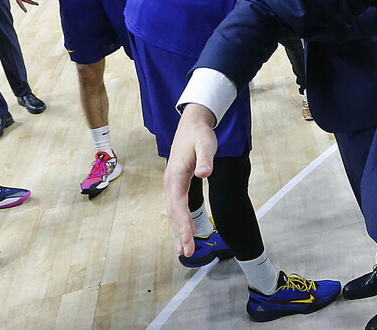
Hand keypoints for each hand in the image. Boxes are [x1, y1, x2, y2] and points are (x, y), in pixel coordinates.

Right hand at [164, 104, 217, 258]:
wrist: (192, 124)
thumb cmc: (200, 135)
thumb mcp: (206, 143)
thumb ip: (206, 158)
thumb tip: (204, 173)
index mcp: (175, 177)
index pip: (179, 205)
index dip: (183, 223)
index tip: (189, 239)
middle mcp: (170, 184)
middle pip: (174, 213)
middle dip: (180, 233)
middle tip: (188, 252)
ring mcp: (172, 185)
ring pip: (173, 213)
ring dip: (178, 232)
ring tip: (184, 251)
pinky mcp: (176, 186)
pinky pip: (176, 209)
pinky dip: (178, 223)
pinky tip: (183, 234)